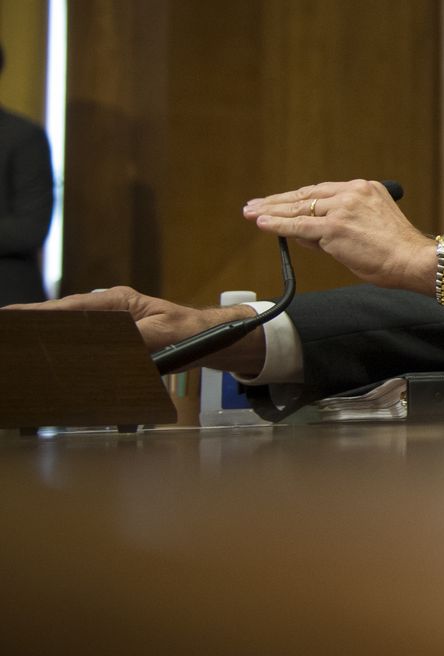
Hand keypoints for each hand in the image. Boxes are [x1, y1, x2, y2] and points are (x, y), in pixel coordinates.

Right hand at [6, 287, 265, 375]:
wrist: (211, 337)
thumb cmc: (192, 331)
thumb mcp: (164, 335)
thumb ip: (136, 340)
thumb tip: (109, 345)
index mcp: (119, 302)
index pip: (72, 308)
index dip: (41, 314)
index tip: (14, 317)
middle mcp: (111, 308)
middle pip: (64, 316)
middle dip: (35, 323)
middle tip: (8, 326)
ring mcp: (111, 322)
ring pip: (70, 327)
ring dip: (46, 335)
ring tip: (19, 339)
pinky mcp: (114, 337)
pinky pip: (83, 340)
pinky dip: (64, 345)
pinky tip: (47, 353)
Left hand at [244, 179, 436, 293]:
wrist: (412, 260)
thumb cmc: (397, 250)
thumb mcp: (372, 227)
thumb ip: (342, 224)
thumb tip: (307, 232)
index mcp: (365, 188)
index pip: (323, 191)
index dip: (299, 198)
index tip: (283, 201)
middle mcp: (353, 192)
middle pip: (307, 195)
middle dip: (279, 201)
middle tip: (257, 204)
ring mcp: (342, 208)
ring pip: (299, 208)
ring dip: (272, 211)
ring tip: (252, 212)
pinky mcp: (334, 227)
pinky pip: (298, 225)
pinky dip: (277, 224)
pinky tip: (262, 222)